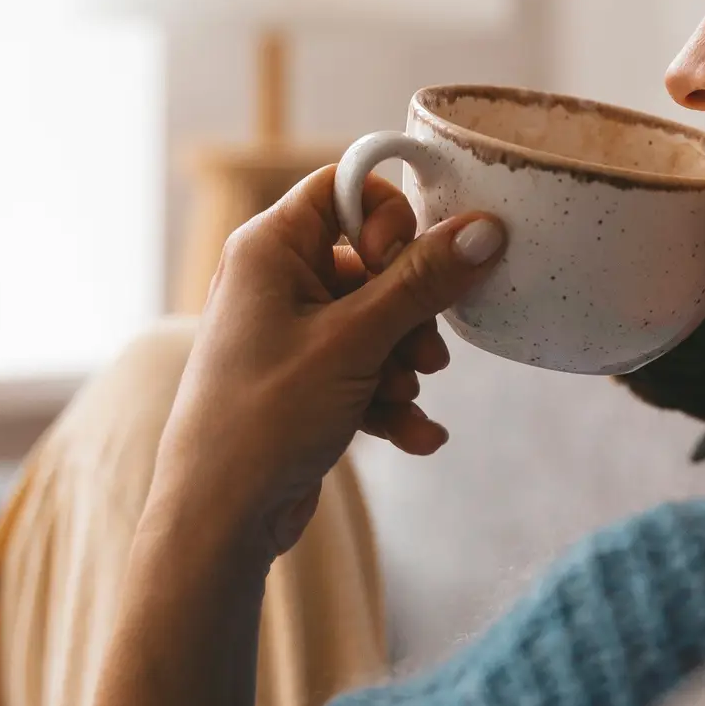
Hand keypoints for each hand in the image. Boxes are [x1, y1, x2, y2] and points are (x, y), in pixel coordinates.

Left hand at [146, 164, 504, 571]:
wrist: (219, 518)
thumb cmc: (265, 417)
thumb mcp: (355, 342)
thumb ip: (422, 282)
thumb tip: (485, 227)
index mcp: (269, 248)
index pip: (345, 188)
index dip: (390, 219)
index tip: (406, 264)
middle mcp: (275, 281)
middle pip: (373, 262)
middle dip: (410, 311)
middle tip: (425, 355)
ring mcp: (288, 334)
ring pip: (375, 322)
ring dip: (403, 363)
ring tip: (404, 399)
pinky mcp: (303, 382)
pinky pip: (362, 370)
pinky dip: (389, 401)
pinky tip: (416, 438)